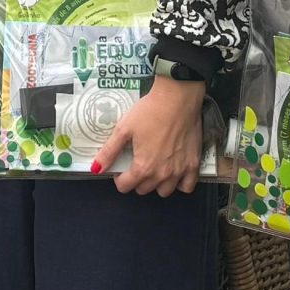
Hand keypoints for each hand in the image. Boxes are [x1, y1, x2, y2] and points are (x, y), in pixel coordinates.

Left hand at [99, 76, 207, 196]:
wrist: (177, 98)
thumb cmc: (150, 111)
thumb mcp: (124, 129)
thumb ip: (109, 152)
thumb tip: (96, 169)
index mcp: (143, 167)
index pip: (125, 186)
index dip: (119, 178)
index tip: (121, 167)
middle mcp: (161, 174)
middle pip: (143, 189)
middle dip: (136, 179)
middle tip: (137, 162)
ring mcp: (179, 171)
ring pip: (164, 191)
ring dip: (157, 183)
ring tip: (155, 167)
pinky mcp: (193, 164)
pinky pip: (187, 186)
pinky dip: (180, 183)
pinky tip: (174, 172)